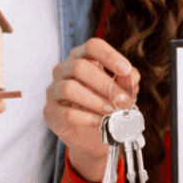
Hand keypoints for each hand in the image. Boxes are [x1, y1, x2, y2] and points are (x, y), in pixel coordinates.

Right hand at [44, 38, 139, 182]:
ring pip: (69, 88)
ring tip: (112, 112)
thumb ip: (127, 82)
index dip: (109, 56)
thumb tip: (131, 76)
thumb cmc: (106, 105)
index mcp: (82, 57)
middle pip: (79, 66)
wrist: (92, 136)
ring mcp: (54, 90)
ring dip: (95, 101)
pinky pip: (65, 112)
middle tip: (123, 99)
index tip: (126, 70)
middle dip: (105, 84)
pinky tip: (100, 122)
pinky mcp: (50, 111)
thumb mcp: (122, 92)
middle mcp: (64, 69)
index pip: (92, 46)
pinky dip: (86, 118)